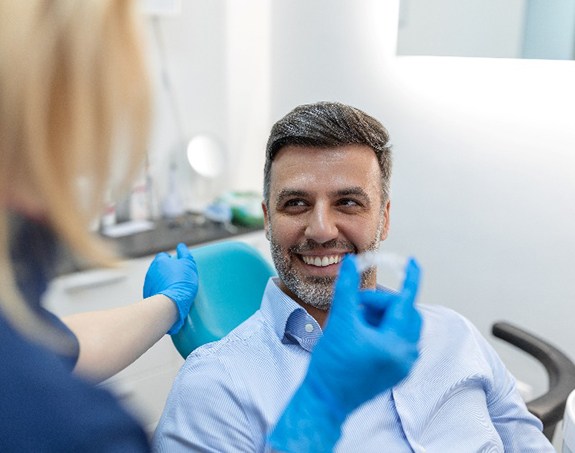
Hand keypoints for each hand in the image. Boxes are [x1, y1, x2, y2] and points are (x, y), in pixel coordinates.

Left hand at [143, 243, 197, 334]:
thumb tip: (181, 246)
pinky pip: (155, 290)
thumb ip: (184, 253)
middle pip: (159, 268)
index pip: (164, 256)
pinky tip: (169, 296)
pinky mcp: (148, 295)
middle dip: (166, 271)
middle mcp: (151, 270)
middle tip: (178, 277)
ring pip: (156, 279)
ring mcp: (148, 283)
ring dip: (163, 281)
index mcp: (160, 261)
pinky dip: (160, 291)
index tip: (178, 266)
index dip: (171, 260)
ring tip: (174, 288)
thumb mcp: (188, 264)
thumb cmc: (181, 282)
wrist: (170, 303)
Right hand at [269, 254, 421, 451]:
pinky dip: (382, 329)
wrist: (324, 400)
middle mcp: (405, 356)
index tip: (414, 262)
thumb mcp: (339, 322)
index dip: (410, 278)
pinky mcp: (395, 372)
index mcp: (395, 345)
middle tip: (358, 304)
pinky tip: (360, 332)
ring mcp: (402, 366)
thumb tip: (350, 263)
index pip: (407, 302)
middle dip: (382, 303)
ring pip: (400, 326)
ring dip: (381, 316)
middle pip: (404, 314)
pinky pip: (396, 340)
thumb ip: (348, 289)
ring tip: (355, 320)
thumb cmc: (330, 365)